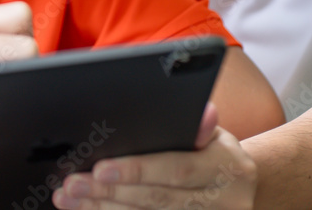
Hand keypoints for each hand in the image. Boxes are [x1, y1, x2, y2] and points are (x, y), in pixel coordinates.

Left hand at [52, 103, 256, 208]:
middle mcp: (223, 202)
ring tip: (70, 199)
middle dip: (109, 192)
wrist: (241, 187)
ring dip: (103, 209)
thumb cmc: (216, 152)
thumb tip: (202, 111)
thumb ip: (200, 125)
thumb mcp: (215, 134)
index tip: (99, 168)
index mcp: (227, 168)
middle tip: (72, 184)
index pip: (176, 170)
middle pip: (156, 200)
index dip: (137, 170)